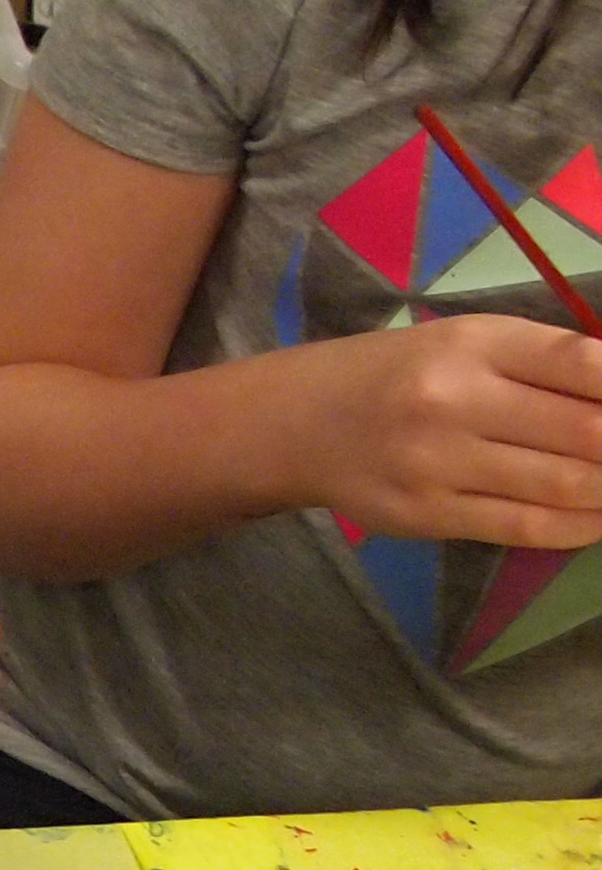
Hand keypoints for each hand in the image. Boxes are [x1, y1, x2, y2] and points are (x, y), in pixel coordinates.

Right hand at [289, 313, 601, 548]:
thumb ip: (547, 363)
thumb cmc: (398, 374)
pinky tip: (597, 515)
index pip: (583, 363)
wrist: (297, 425)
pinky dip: (581, 525)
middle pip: (587, 430)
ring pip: (566, 484)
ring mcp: (438, 463)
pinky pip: (528, 527)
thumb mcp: (467, 343)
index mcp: (472, 344)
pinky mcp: (428, 515)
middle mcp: (453, 400)